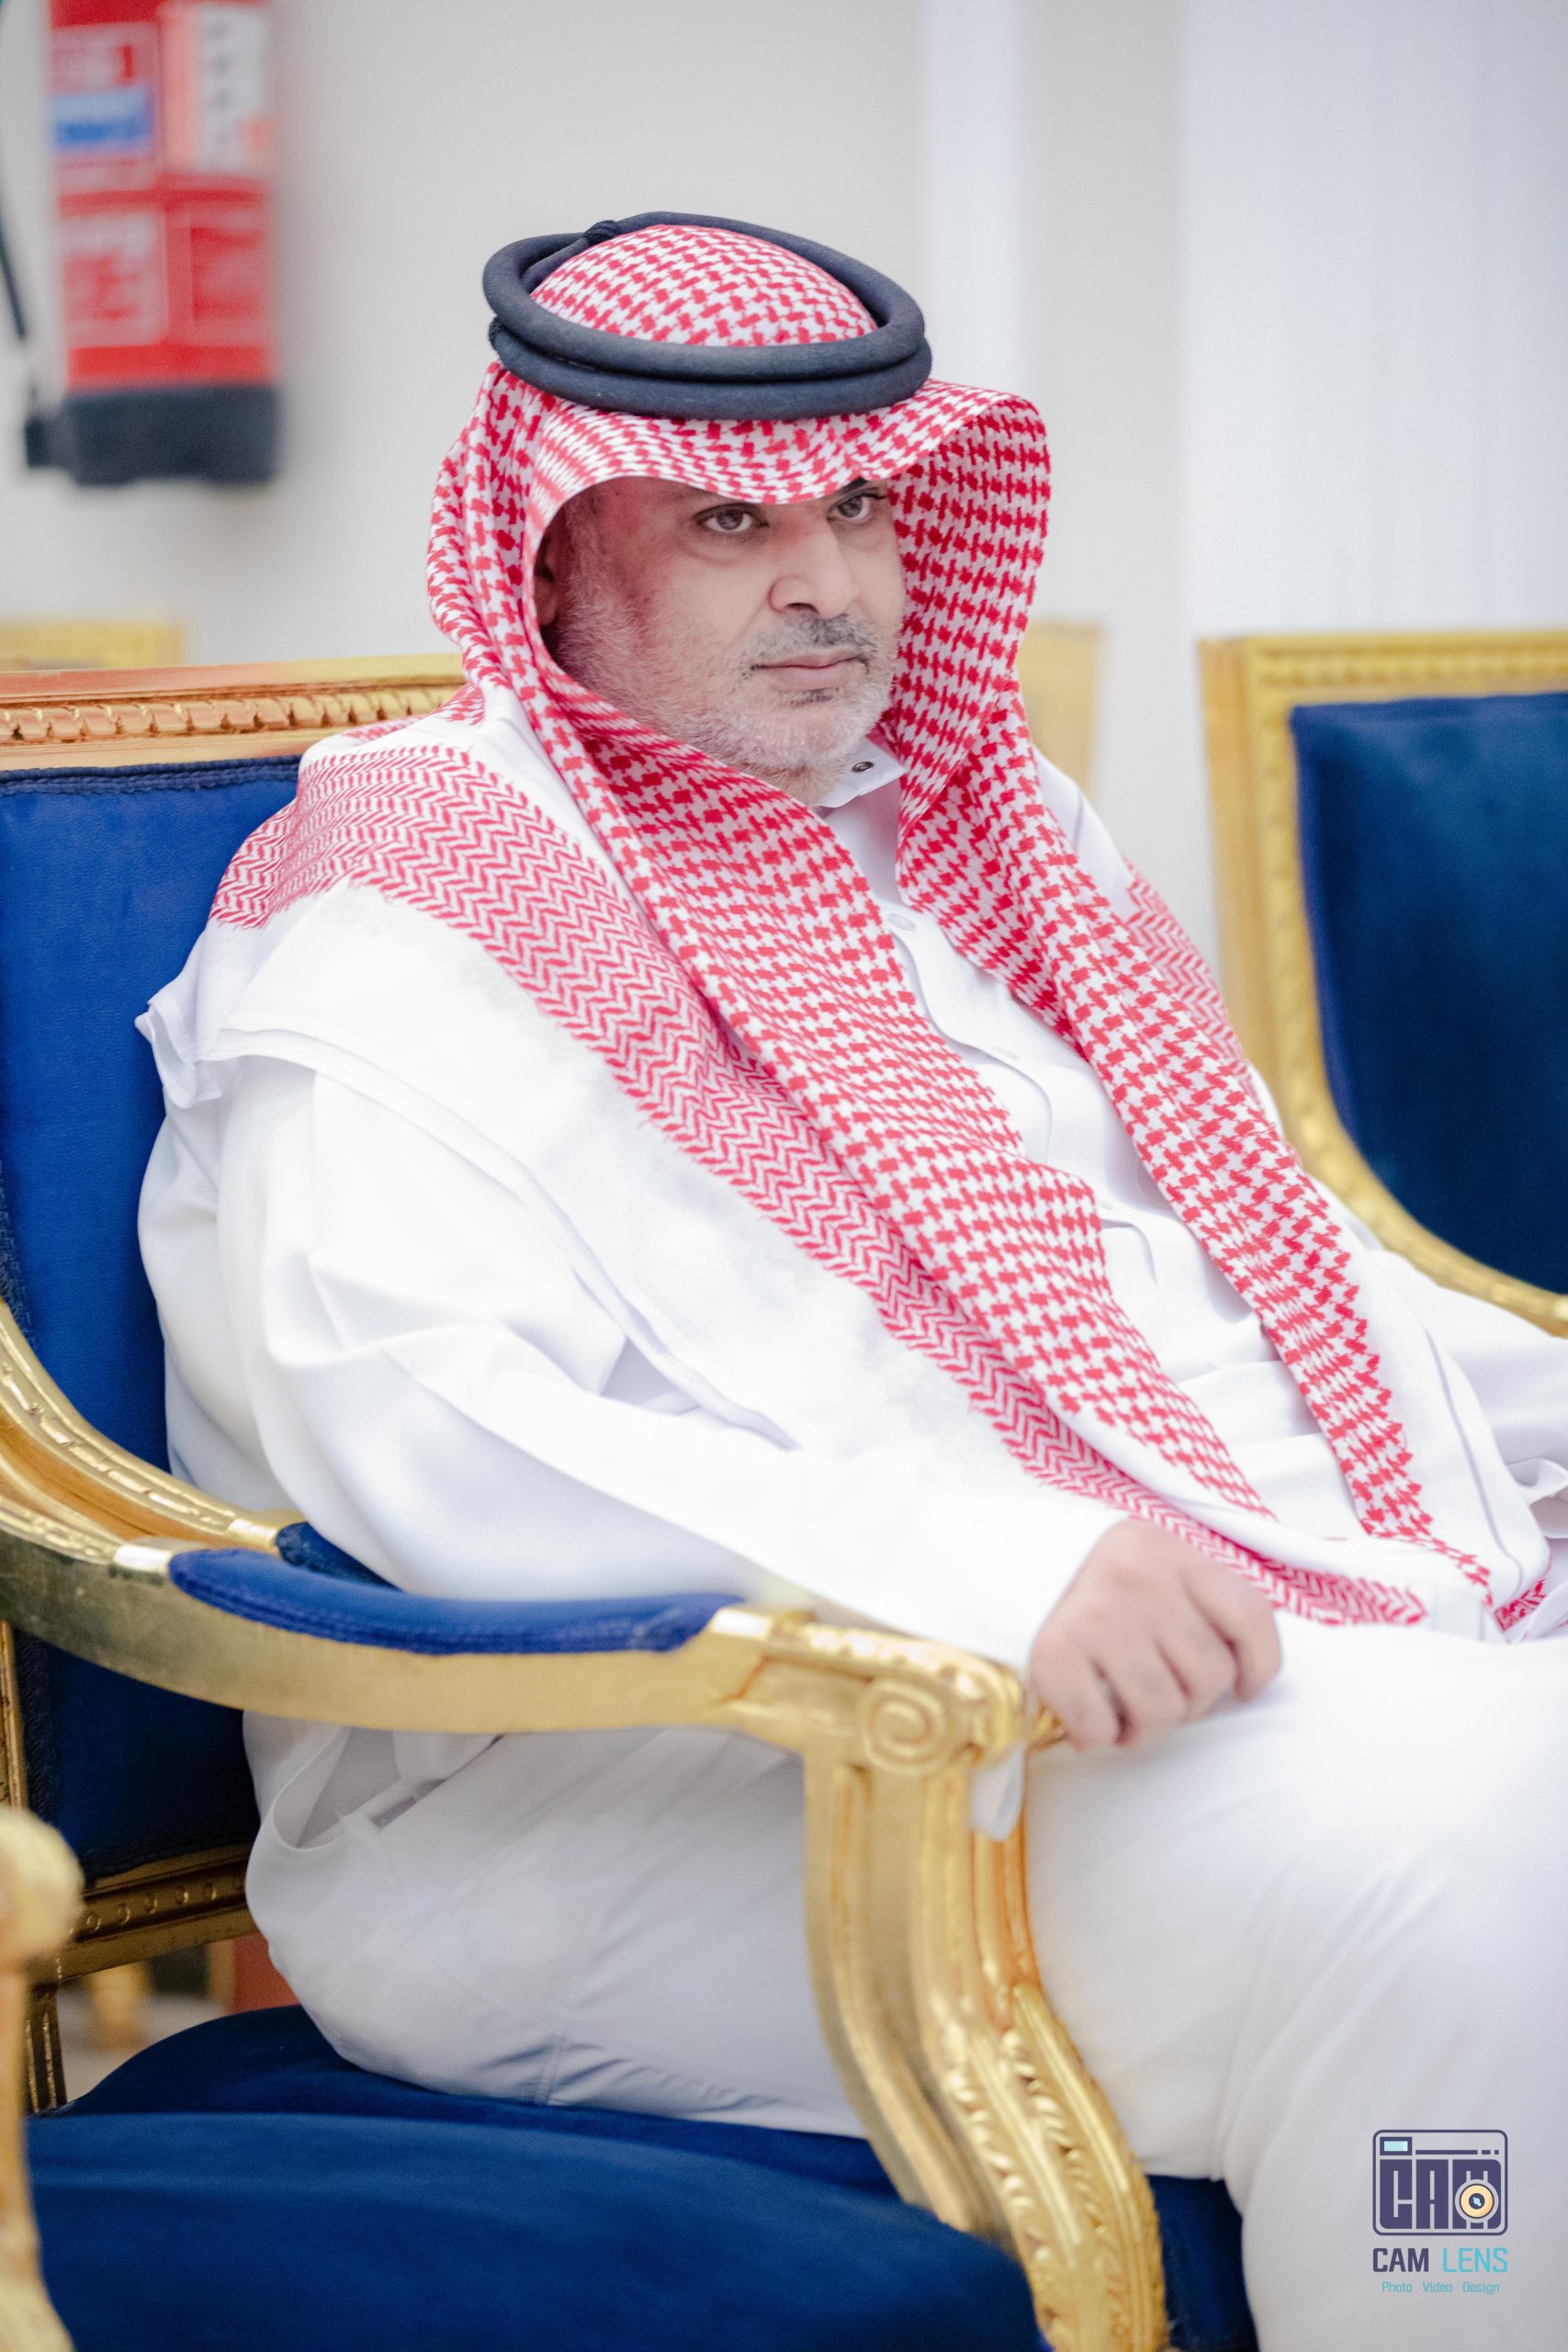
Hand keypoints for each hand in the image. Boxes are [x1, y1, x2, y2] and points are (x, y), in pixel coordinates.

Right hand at [1028, 1517, 1281, 1751]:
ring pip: (1162, 1711)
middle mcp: (1139, 1577)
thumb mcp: (1155, 1562)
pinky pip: (1100, 1726)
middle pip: (1210, 1676)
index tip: (1244, 1687)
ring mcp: (1096, 1614)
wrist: (1004, 1560)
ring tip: (1127, 1710)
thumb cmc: (1099, 1578)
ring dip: (1147, 1727)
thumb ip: (1201, 1598)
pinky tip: (1091, 1717)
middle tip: (1160, 1691)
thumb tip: (1247, 1676)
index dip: (1259, 1665)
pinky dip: (1098, 1735)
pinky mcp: (1053, 1650)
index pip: (1250, 1615)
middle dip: (1191, 1701)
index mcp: (1173, 1549)